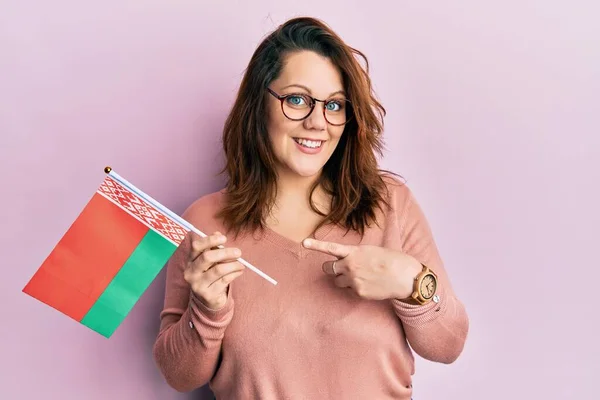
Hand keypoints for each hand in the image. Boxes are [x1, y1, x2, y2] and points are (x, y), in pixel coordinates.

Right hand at [183, 231, 244, 309]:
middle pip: (207, 257)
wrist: (208, 298)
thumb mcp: (210, 261)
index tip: (224, 238)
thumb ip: (213, 247)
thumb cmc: (210, 274)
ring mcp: (197, 285)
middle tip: (238, 252)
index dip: (210, 240)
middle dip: (225, 253)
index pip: (196, 246)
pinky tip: (239, 271)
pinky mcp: (207, 295)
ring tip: (241, 264)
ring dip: (234, 265)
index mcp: (190, 260)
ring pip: (218, 270)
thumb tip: (217, 233)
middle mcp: (191, 272)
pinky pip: (225, 280)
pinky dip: (235, 274)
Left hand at [302, 238, 421, 300]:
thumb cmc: (392, 260)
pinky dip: (356, 288)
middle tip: (340, 269)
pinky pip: (350, 290)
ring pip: (337, 281)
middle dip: (331, 268)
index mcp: (354, 252)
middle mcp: (351, 265)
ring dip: (343, 280)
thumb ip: (357, 255)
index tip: (304, 243)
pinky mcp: (358, 292)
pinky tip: (369, 285)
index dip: (316, 245)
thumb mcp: (372, 251)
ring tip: (360, 277)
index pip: (331, 247)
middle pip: (328, 268)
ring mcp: (353, 280)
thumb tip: (349, 260)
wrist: (405, 277)